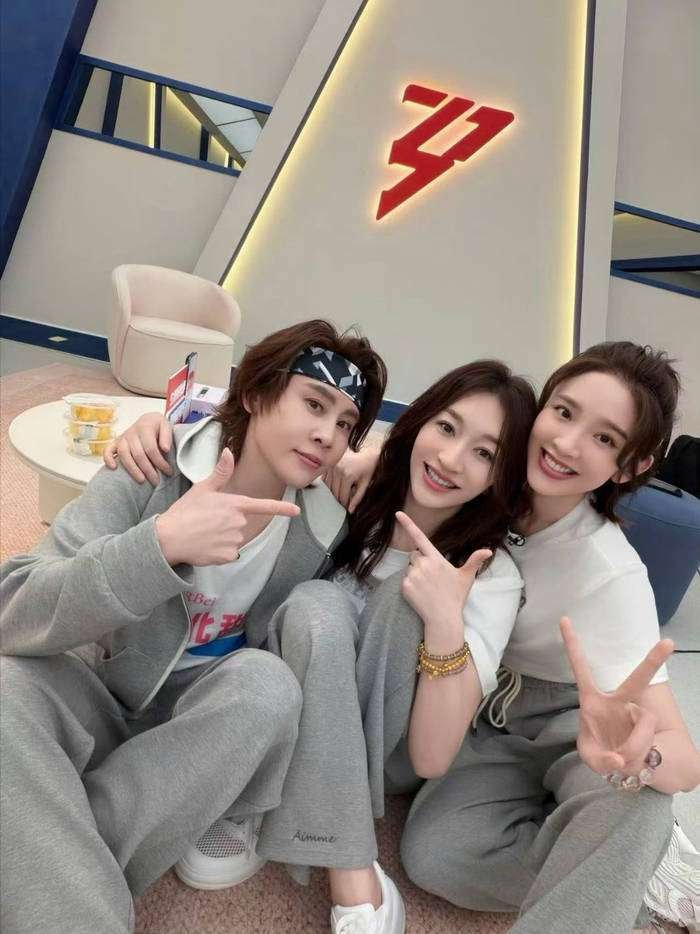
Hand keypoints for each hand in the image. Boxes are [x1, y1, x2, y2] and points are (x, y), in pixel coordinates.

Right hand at [104, 413, 172, 484]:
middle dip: (148, 470)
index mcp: (145, 427)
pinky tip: (114, 468)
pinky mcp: (116, 442)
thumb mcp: (166, 425)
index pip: (151, 449)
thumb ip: (167, 436)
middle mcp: (132, 433)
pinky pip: (107, 450)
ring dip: (132, 469)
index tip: (168, 472)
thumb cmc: (158, 426)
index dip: (160, 462)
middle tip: (156, 481)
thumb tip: (165, 449)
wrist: (148, 420)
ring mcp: (122, 438)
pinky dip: (108, 458)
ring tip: (141, 480)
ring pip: (124, 454)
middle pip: (138, 454)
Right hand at [155, 448, 299, 566]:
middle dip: (228, 523)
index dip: (282, 509)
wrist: (168, 538)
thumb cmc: (184, 511)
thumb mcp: (202, 489)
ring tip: (203, 533)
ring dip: (223, 538)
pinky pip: (229, 553)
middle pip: (241, 523)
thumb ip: (220, 473)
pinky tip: (205, 546)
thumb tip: (229, 452)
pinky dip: (219, 552)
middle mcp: (238, 522)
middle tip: (206, 521)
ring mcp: (234, 540)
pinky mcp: (228, 556)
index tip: (296, 511)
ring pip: (235, 539)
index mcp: (234, 504)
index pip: (263, 506)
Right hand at [322, 445, 379, 512]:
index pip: (342, 496)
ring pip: (328, 487)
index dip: (344, 504)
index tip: (346, 508)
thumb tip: (350, 510)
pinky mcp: (329, 464)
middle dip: (338, 499)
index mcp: (348, 475)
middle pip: (334, 492)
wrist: (367, 454)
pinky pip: (324, 479)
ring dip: (333, 492)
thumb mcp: (366, 484)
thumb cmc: (368, 469)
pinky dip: (328, 485)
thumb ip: (358, 498)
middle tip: (343, 502)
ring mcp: (332, 465)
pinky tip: (335, 485)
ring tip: (340, 493)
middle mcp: (338, 469)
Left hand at [395, 511, 490, 648]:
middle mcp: (423, 565)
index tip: (398, 513)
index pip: (420, 538)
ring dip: (415, 573)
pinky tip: (421, 594)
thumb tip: (488, 551)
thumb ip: (474, 561)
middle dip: (420, 562)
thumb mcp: (467, 577)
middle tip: (432, 578)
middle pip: (415, 555)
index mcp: (436, 559)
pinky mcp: (405, 586)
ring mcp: (413, 575)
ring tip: (427, 587)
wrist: (443, 618)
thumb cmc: (456, 597)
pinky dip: (410, 585)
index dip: (408, 524)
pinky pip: (404, 580)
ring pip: (409, 568)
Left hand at [560, 616, 673, 775]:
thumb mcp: (591, 757)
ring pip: (643, 727)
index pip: (581, 668)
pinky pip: (647, 741)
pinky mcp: (649, 728)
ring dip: (634, 748)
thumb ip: (601, 760)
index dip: (572, 645)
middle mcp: (617, 702)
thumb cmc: (600, 750)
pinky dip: (638, 756)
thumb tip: (620, 760)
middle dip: (653, 661)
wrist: (621, 765)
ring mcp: (636, 714)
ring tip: (622, 760)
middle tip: (668, 643)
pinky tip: (631, 762)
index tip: (564, 619)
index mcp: (592, 700)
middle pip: (637, 680)